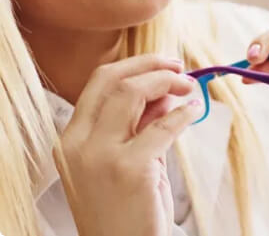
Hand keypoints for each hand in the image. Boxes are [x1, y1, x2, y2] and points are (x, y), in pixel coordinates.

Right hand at [55, 54, 200, 235]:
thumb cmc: (125, 209)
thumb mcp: (125, 159)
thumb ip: (140, 124)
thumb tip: (165, 89)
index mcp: (72, 138)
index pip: (100, 81)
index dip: (135, 64)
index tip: (163, 62)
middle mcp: (79, 144)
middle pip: (116, 80)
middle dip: (153, 66)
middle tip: (180, 68)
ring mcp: (100, 156)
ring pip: (133, 93)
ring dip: (167, 83)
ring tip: (189, 87)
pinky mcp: (128, 169)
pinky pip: (162, 127)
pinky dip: (182, 114)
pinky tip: (193, 112)